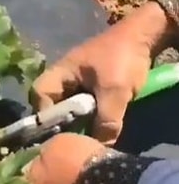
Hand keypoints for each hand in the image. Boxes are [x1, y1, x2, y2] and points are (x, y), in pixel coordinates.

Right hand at [31, 3, 167, 143]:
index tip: (58, 133)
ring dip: (76, 121)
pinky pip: (81, 106)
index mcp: (59, 72)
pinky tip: (96, 128)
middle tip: (71, 139)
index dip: (45, 115)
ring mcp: (76, 82)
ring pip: (67, 107)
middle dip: (60, 123)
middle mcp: (63, 78)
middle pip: (50, 104)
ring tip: (84, 137)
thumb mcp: (115, 91)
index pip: (39, 95)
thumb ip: (107, 120)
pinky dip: (87, 118)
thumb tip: (101, 147)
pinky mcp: (90, 87)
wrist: (144, 36)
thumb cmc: (122, 57)